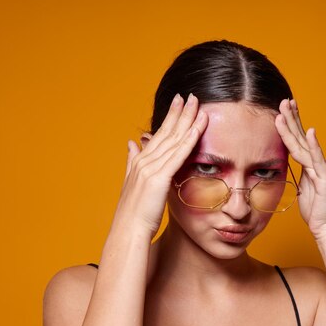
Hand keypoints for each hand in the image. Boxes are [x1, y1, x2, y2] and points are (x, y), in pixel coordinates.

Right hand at [116, 93, 208, 236]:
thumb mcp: (132, 182)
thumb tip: (130, 143)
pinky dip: (189, 139)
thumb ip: (132, 161)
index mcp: (140, 161)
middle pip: (166, 132)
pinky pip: (178, 154)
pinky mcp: (159, 178)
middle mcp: (144, 160)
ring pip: (174, 139)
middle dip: (179, 112)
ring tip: (197, 104)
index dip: (170, 118)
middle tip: (190, 95)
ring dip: (187, 120)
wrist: (128, 230)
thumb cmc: (133, 212)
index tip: (179, 103)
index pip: (159, 135)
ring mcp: (151, 168)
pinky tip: (198, 127)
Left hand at [275, 98, 325, 240]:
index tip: (284, 109)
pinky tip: (311, 133)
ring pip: (305, 145)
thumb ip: (299, 172)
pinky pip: (318, 161)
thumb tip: (289, 163)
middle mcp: (317, 163)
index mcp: (310, 164)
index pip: (299, 140)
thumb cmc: (316, 208)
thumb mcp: (302, 187)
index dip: (292, 124)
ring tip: (286, 111)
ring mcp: (322, 169)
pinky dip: (314, 146)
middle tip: (284, 100)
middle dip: (292, 118)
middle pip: (302, 137)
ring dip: (295, 127)